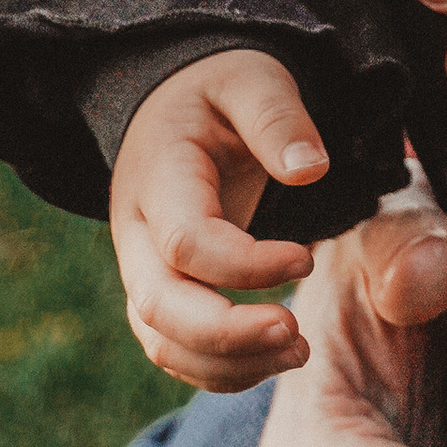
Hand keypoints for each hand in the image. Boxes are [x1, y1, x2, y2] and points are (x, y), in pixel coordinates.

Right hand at [108, 48, 330, 389]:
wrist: (176, 100)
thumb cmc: (221, 88)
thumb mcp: (251, 78)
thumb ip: (277, 118)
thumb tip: (311, 171)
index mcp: (157, 176)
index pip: (186, 242)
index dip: (245, 264)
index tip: (307, 259)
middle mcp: (135, 232)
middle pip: (157, 307)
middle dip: (226, 336)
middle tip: (297, 337)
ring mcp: (140, 267)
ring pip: (161, 339)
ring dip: (227, 362)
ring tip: (300, 352)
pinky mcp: (159, 289)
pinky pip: (173, 346)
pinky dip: (219, 367)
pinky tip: (274, 358)